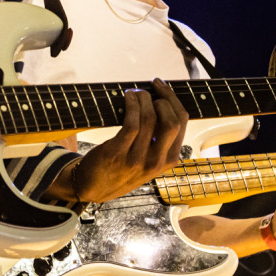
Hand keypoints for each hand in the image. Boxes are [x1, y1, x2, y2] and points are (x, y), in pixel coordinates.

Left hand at [49, 79, 188, 203]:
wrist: (94, 188)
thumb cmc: (123, 169)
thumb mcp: (149, 162)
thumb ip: (160, 142)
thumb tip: (163, 104)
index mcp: (169, 161)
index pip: (181, 124)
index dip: (174, 100)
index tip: (163, 88)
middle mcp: (156, 162)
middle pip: (172, 121)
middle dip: (164, 98)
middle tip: (152, 87)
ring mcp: (137, 159)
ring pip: (150, 118)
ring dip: (144, 98)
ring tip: (136, 92)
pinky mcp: (118, 153)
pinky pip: (131, 123)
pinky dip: (131, 105)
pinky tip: (128, 98)